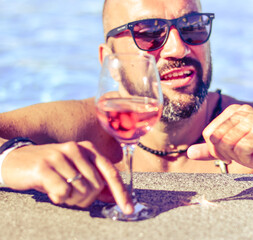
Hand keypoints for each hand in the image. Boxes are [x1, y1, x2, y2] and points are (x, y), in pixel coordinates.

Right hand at [1, 141, 132, 212]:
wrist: (16, 160)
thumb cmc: (50, 168)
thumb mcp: (75, 171)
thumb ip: (95, 180)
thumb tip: (114, 196)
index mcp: (88, 149)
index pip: (110, 172)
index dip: (121, 192)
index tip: (128, 209)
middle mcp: (76, 149)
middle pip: (97, 186)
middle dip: (87, 199)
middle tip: (72, 198)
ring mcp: (60, 156)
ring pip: (81, 190)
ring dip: (72, 200)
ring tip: (60, 193)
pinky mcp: (45, 166)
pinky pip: (63, 192)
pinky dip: (59, 198)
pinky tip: (51, 192)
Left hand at [187, 104, 252, 172]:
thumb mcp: (233, 150)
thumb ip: (211, 150)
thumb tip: (189, 152)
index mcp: (231, 113)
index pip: (209, 134)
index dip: (218, 149)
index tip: (235, 151)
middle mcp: (241, 111)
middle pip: (216, 139)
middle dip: (228, 153)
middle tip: (245, 152)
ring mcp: (252, 119)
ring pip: (227, 144)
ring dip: (240, 156)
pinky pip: (241, 149)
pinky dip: (249, 158)